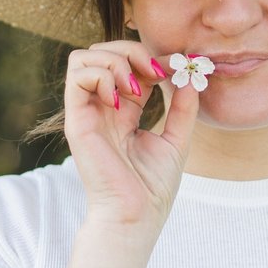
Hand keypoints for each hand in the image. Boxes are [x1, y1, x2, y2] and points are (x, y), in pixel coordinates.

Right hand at [60, 40, 199, 232]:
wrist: (136, 217)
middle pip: (102, 52)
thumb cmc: (152, 188)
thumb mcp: (177, 140)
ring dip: (114, 60)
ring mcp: (88, 113)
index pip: (126, 64)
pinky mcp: (77, 121)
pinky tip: (121, 98)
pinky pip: (77, 76)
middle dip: (130, 50)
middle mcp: (102, 108)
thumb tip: (190, 78)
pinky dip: (101, 75)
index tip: (174, 71)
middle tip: (154, 73)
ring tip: (136, 88)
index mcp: (124, 111)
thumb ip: (183, 109)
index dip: (149, 57)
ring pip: (83, 58)